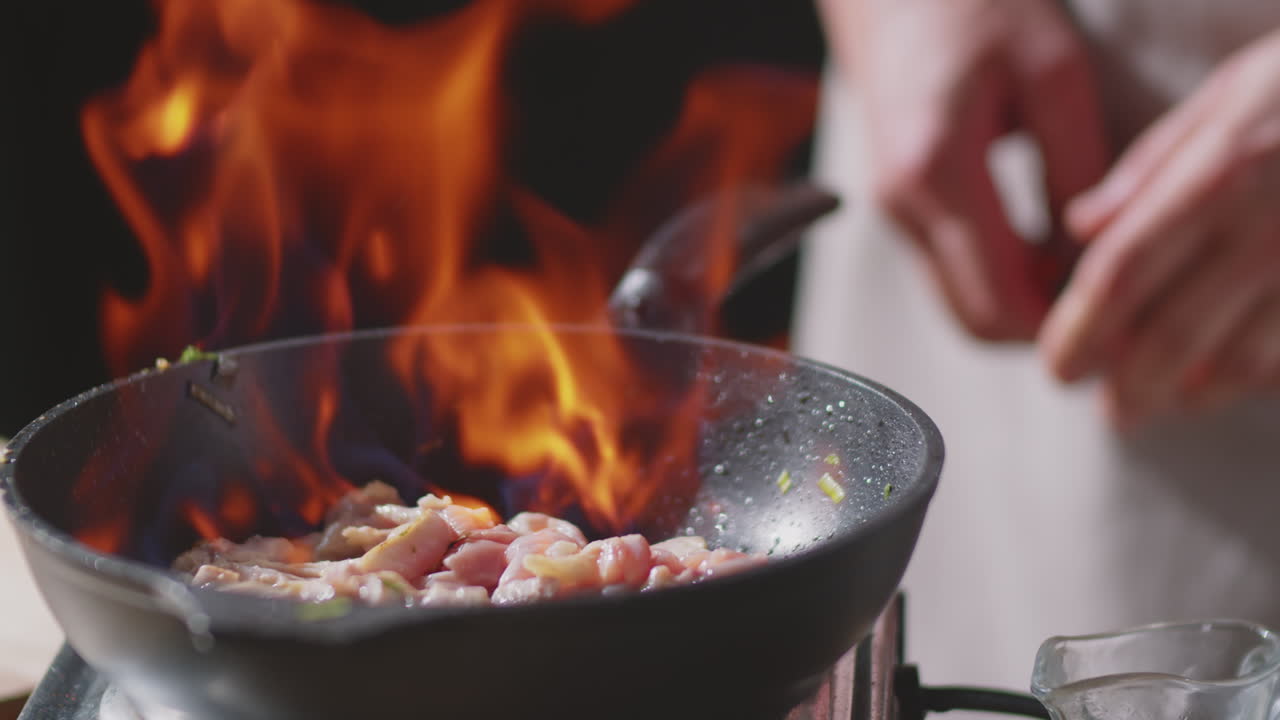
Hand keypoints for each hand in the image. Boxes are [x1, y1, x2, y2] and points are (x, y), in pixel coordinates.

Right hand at [821, 0, 1108, 339]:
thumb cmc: (973, 8)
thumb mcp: (1052, 73)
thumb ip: (1076, 169)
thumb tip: (1092, 257)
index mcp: (934, 172)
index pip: (998, 302)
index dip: (1061, 329)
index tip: (1119, 325)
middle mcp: (899, 206)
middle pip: (974, 321)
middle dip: (1045, 328)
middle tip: (1111, 307)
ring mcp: (892, 213)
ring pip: (962, 303)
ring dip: (1024, 304)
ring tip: (1085, 273)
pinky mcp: (898, 210)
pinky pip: (952, 273)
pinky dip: (1001, 280)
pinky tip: (1046, 249)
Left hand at [1040, 29, 1279, 425]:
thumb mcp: (1231, 93)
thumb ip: (1151, 165)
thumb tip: (1081, 224)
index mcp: (1219, 176)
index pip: (1121, 273)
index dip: (1079, 330)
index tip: (1059, 365)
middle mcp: (1266, 231)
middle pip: (1173, 334)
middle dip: (1127, 385)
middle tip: (1105, 410)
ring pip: (1239, 362)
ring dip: (1185, 395)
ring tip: (1151, 408)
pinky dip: (1250, 383)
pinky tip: (1219, 390)